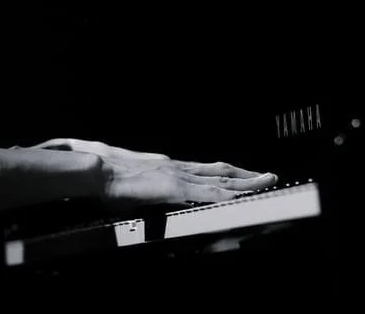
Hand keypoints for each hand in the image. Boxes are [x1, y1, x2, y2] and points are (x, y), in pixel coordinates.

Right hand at [23, 138, 277, 205]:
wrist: (97, 170)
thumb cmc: (108, 178)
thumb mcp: (132, 182)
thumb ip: (147, 188)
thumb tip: (149, 193)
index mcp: (168, 167)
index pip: (204, 170)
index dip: (225, 173)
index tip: (240, 174)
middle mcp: (178, 168)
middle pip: (219, 171)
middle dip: (245, 175)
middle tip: (267, 175)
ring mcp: (178, 176)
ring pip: (221, 179)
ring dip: (246, 182)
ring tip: (267, 181)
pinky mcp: (175, 188)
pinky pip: (209, 193)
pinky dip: (229, 194)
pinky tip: (243, 197)